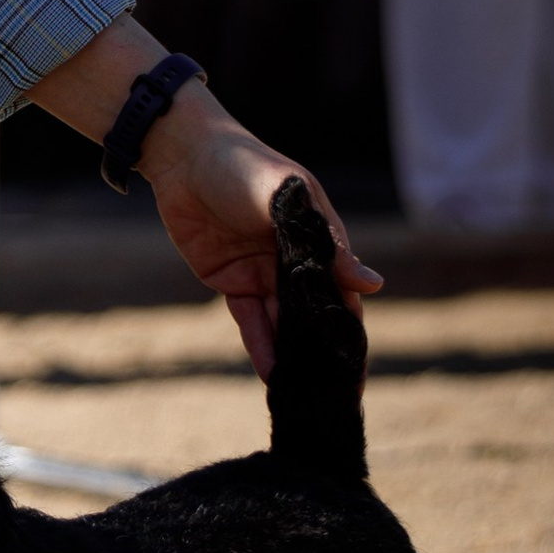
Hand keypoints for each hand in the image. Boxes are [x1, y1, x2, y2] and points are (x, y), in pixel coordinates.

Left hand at [33, 20, 379, 378]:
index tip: (361, 368)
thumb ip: (321, 240)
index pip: (343, 290)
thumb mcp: (285, 196)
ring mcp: (262, 272)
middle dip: (324, 352)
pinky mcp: (230, 281)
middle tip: (337, 396)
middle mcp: (294, 259)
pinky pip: (250, 320)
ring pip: (282, 323)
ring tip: (303, 394)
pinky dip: (261, 346)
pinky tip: (271, 374)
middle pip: (314, 314)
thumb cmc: (242, 163)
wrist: (182, 156)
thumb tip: (371, 284)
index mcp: (318, 237)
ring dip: (292, 356)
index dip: (351, 327)